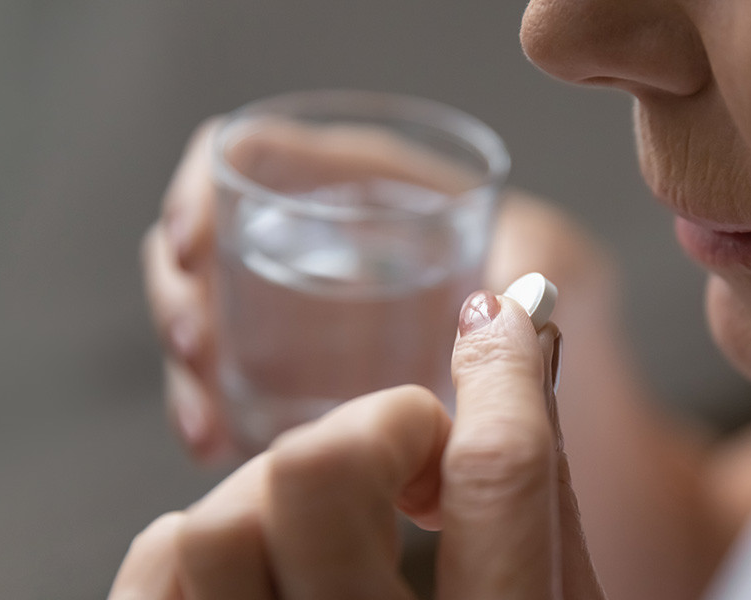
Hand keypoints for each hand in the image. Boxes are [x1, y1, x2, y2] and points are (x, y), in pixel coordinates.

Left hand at [111, 292, 606, 599]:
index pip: (497, 473)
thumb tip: (516, 355)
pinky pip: (157, 565)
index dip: (504, 369)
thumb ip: (538, 498)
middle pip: (316, 470)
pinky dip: (210, 536)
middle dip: (380, 432)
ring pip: (215, 518)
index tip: (502, 323)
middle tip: (420, 473)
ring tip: (342, 530)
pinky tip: (276, 566)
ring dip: (288, 491)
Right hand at [143, 119, 618, 462]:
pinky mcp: (303, 375)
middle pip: (214, 239)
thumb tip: (503, 298)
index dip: (207, 188)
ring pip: (211, 314)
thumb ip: (537, 262)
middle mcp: (331, 240)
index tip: (192, 246)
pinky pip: (233, 380)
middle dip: (183, 291)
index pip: (261, 156)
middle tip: (198, 349)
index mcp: (376, 187)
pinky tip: (220, 448)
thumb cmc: (567, 313)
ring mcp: (310, 310)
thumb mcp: (561, 268)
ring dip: (191, 364)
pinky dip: (214, 411)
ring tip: (209, 422)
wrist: (562, 400)